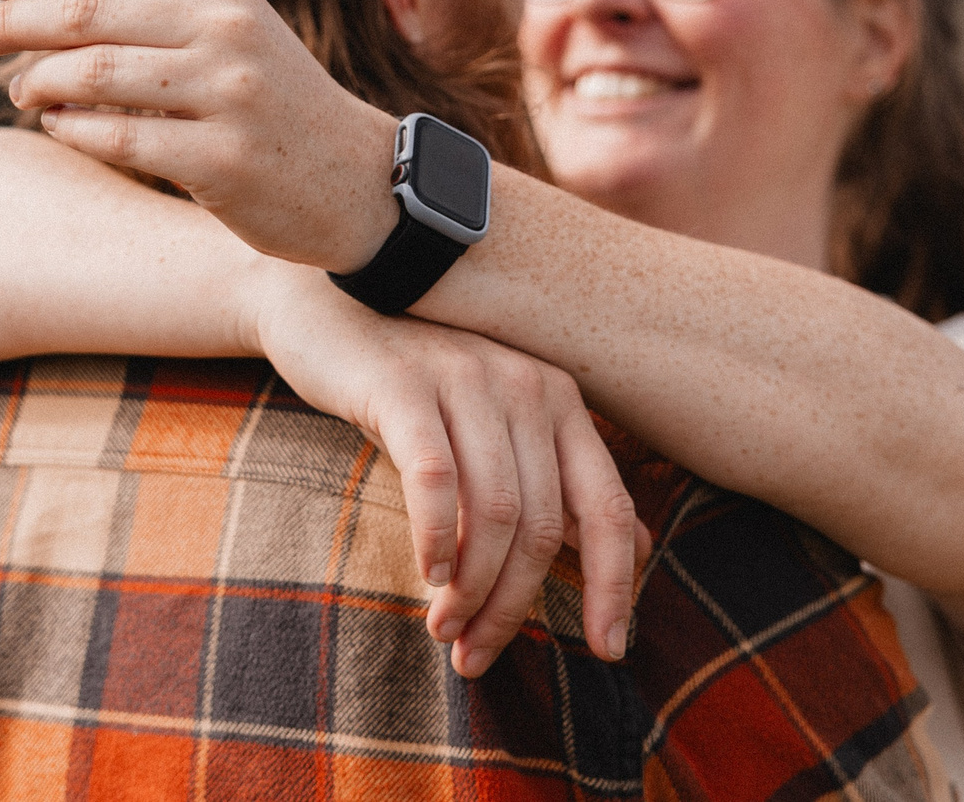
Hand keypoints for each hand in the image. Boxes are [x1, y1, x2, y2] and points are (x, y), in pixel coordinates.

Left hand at [0, 0, 398, 272]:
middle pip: (83, 10)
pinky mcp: (222, 162)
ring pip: (91, 73)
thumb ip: (153, 4)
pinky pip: (115, 139)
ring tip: (21, 90)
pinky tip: (58, 127)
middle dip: (9, 22)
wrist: (359, 182)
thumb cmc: (273, 103)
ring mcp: (228, 95)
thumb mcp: (230, 30)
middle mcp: (226, 29)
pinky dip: (71, 131)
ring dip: (36, 81)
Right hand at [249, 263, 645, 676]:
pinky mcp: (403, 383)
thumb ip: (559, 483)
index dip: (614, 586)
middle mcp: (525, 384)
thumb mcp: (494, 429)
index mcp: (560, 401)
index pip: (605, 506)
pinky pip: (435, 478)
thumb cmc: (413, 383)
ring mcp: (467, 377)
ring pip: (493, 512)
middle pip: (541, 525)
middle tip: (474, 655)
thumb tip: (637, 548)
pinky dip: (437, 537)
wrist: (326, 309)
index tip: (609, 651)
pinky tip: (428, 573)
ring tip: (444, 629)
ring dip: (471, 589)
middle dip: (512, 606)